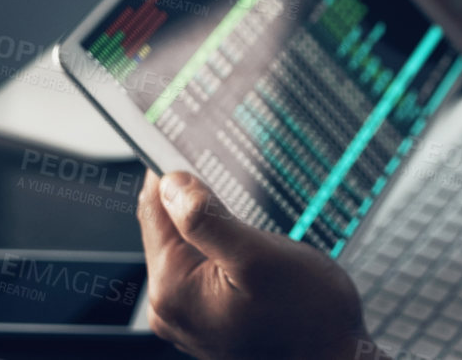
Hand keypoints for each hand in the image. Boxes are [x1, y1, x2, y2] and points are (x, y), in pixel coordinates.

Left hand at [137, 170, 373, 359]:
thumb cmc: (308, 318)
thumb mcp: (260, 258)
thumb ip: (207, 220)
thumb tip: (170, 183)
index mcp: (173, 288)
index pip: (153, 210)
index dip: (172, 171)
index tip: (192, 142)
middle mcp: (171, 307)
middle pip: (167, 228)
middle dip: (194, 199)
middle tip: (232, 176)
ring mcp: (189, 316)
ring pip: (188, 247)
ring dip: (210, 223)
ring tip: (248, 213)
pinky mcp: (209, 319)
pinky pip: (203, 269)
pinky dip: (220, 247)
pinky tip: (250, 245)